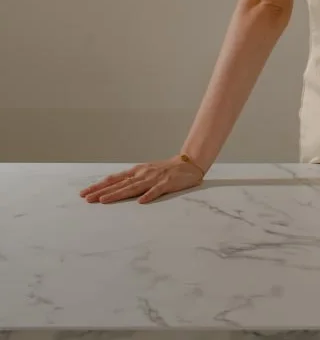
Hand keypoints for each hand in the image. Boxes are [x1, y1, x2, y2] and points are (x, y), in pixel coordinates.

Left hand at [79, 154, 204, 204]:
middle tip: (86, 198)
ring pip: (133, 187)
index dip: (99, 186)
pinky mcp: (167, 183)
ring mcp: (154, 178)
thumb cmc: (165, 171)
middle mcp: (142, 174)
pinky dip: (149, 195)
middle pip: (119, 184)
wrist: (189, 163)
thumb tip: (114, 189)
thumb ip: (132, 181)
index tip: (85, 193)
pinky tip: (141, 202)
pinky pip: (157, 190)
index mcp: (137, 172)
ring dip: (118, 194)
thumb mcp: (146, 173)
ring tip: (104, 200)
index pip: (115, 179)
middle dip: (102, 191)